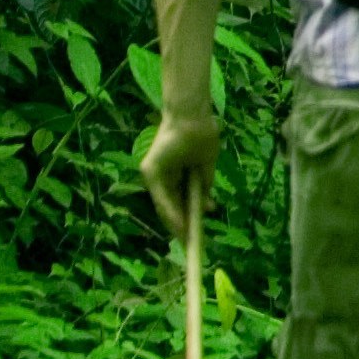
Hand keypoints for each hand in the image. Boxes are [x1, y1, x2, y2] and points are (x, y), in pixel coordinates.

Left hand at [142, 111, 218, 241]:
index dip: (187, 217)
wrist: (193, 116)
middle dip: (181, 225)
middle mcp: (161, 175)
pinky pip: (161, 197)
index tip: (195, 233)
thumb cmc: (202, 135)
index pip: (179, 200)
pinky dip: (171, 212)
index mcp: (174, 173)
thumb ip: (204, 185)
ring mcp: (154, 174)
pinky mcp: (151, 171)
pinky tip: (180, 225)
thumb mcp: (206, 165)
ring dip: (176, 223)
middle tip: (190, 243)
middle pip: (170, 206)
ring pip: (164, 204)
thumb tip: (208, 206)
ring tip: (186, 240)